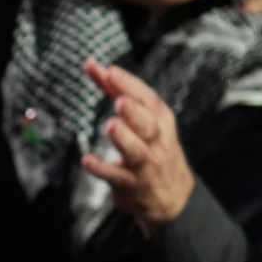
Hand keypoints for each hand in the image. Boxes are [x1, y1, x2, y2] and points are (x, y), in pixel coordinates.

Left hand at [78, 60, 195, 231]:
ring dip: (123, 138)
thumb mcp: (142, 118)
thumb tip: (92, 64)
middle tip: (119, 101)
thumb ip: (115, 92)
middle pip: (148, 124)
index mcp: (160, 121)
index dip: (130, 85)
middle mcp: (157, 141)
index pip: (148, 99)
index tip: (109, 71)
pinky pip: (117, 177)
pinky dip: (102, 168)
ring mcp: (146, 164)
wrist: (173, 196)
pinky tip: (87, 160)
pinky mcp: (133, 185)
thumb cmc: (152, 147)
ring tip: (110, 125)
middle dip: (135, 112)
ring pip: (136, 151)